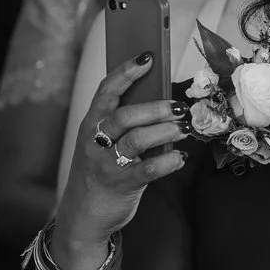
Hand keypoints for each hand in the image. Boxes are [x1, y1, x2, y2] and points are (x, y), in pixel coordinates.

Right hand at [54, 53, 188, 253]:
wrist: (85, 213)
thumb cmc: (101, 171)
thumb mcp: (103, 143)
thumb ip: (124, 124)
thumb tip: (161, 101)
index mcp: (91, 124)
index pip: (106, 90)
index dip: (127, 71)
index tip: (147, 57)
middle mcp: (95, 141)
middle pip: (125, 115)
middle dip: (156, 108)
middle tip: (179, 107)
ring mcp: (107, 163)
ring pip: (137, 139)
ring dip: (166, 131)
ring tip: (184, 128)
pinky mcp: (122, 184)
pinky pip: (149, 169)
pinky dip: (169, 161)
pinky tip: (179, 157)